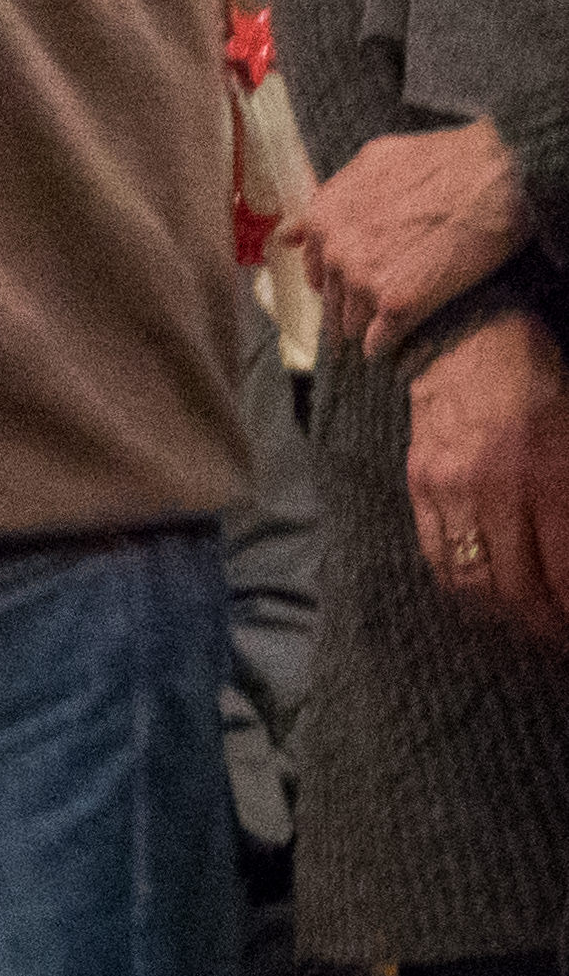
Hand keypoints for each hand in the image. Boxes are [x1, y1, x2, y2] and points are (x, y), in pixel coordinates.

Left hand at [291, 117, 533, 354]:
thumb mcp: (373, 163)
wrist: (493, 172)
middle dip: (346, 308)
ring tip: (374, 337)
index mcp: (324, 217)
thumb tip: (292, 232)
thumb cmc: (444, 161)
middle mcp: (335, 251)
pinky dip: (383, 346)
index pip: (313, 267)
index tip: (344, 290)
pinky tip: (388, 349)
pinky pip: (379, 339)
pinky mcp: (398, 303)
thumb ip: (332, 200)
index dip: (332, 280)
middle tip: (359, 320)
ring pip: (350, 322)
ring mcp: (363, 279)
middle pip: (331, 299)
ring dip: (363, 329)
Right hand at [406, 309, 568, 649]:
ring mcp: (452, 488)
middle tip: (556, 636)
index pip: (562, 572)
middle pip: (517, 587)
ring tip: (520, 621)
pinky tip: (479, 592)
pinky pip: (436, 551)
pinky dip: (459, 584)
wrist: (469, 338)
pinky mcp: (421, 482)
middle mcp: (498, 489)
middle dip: (541, 624)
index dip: (568, 611)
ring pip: (472, 579)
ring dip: (501, 613)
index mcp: (548, 477)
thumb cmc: (537, 384)